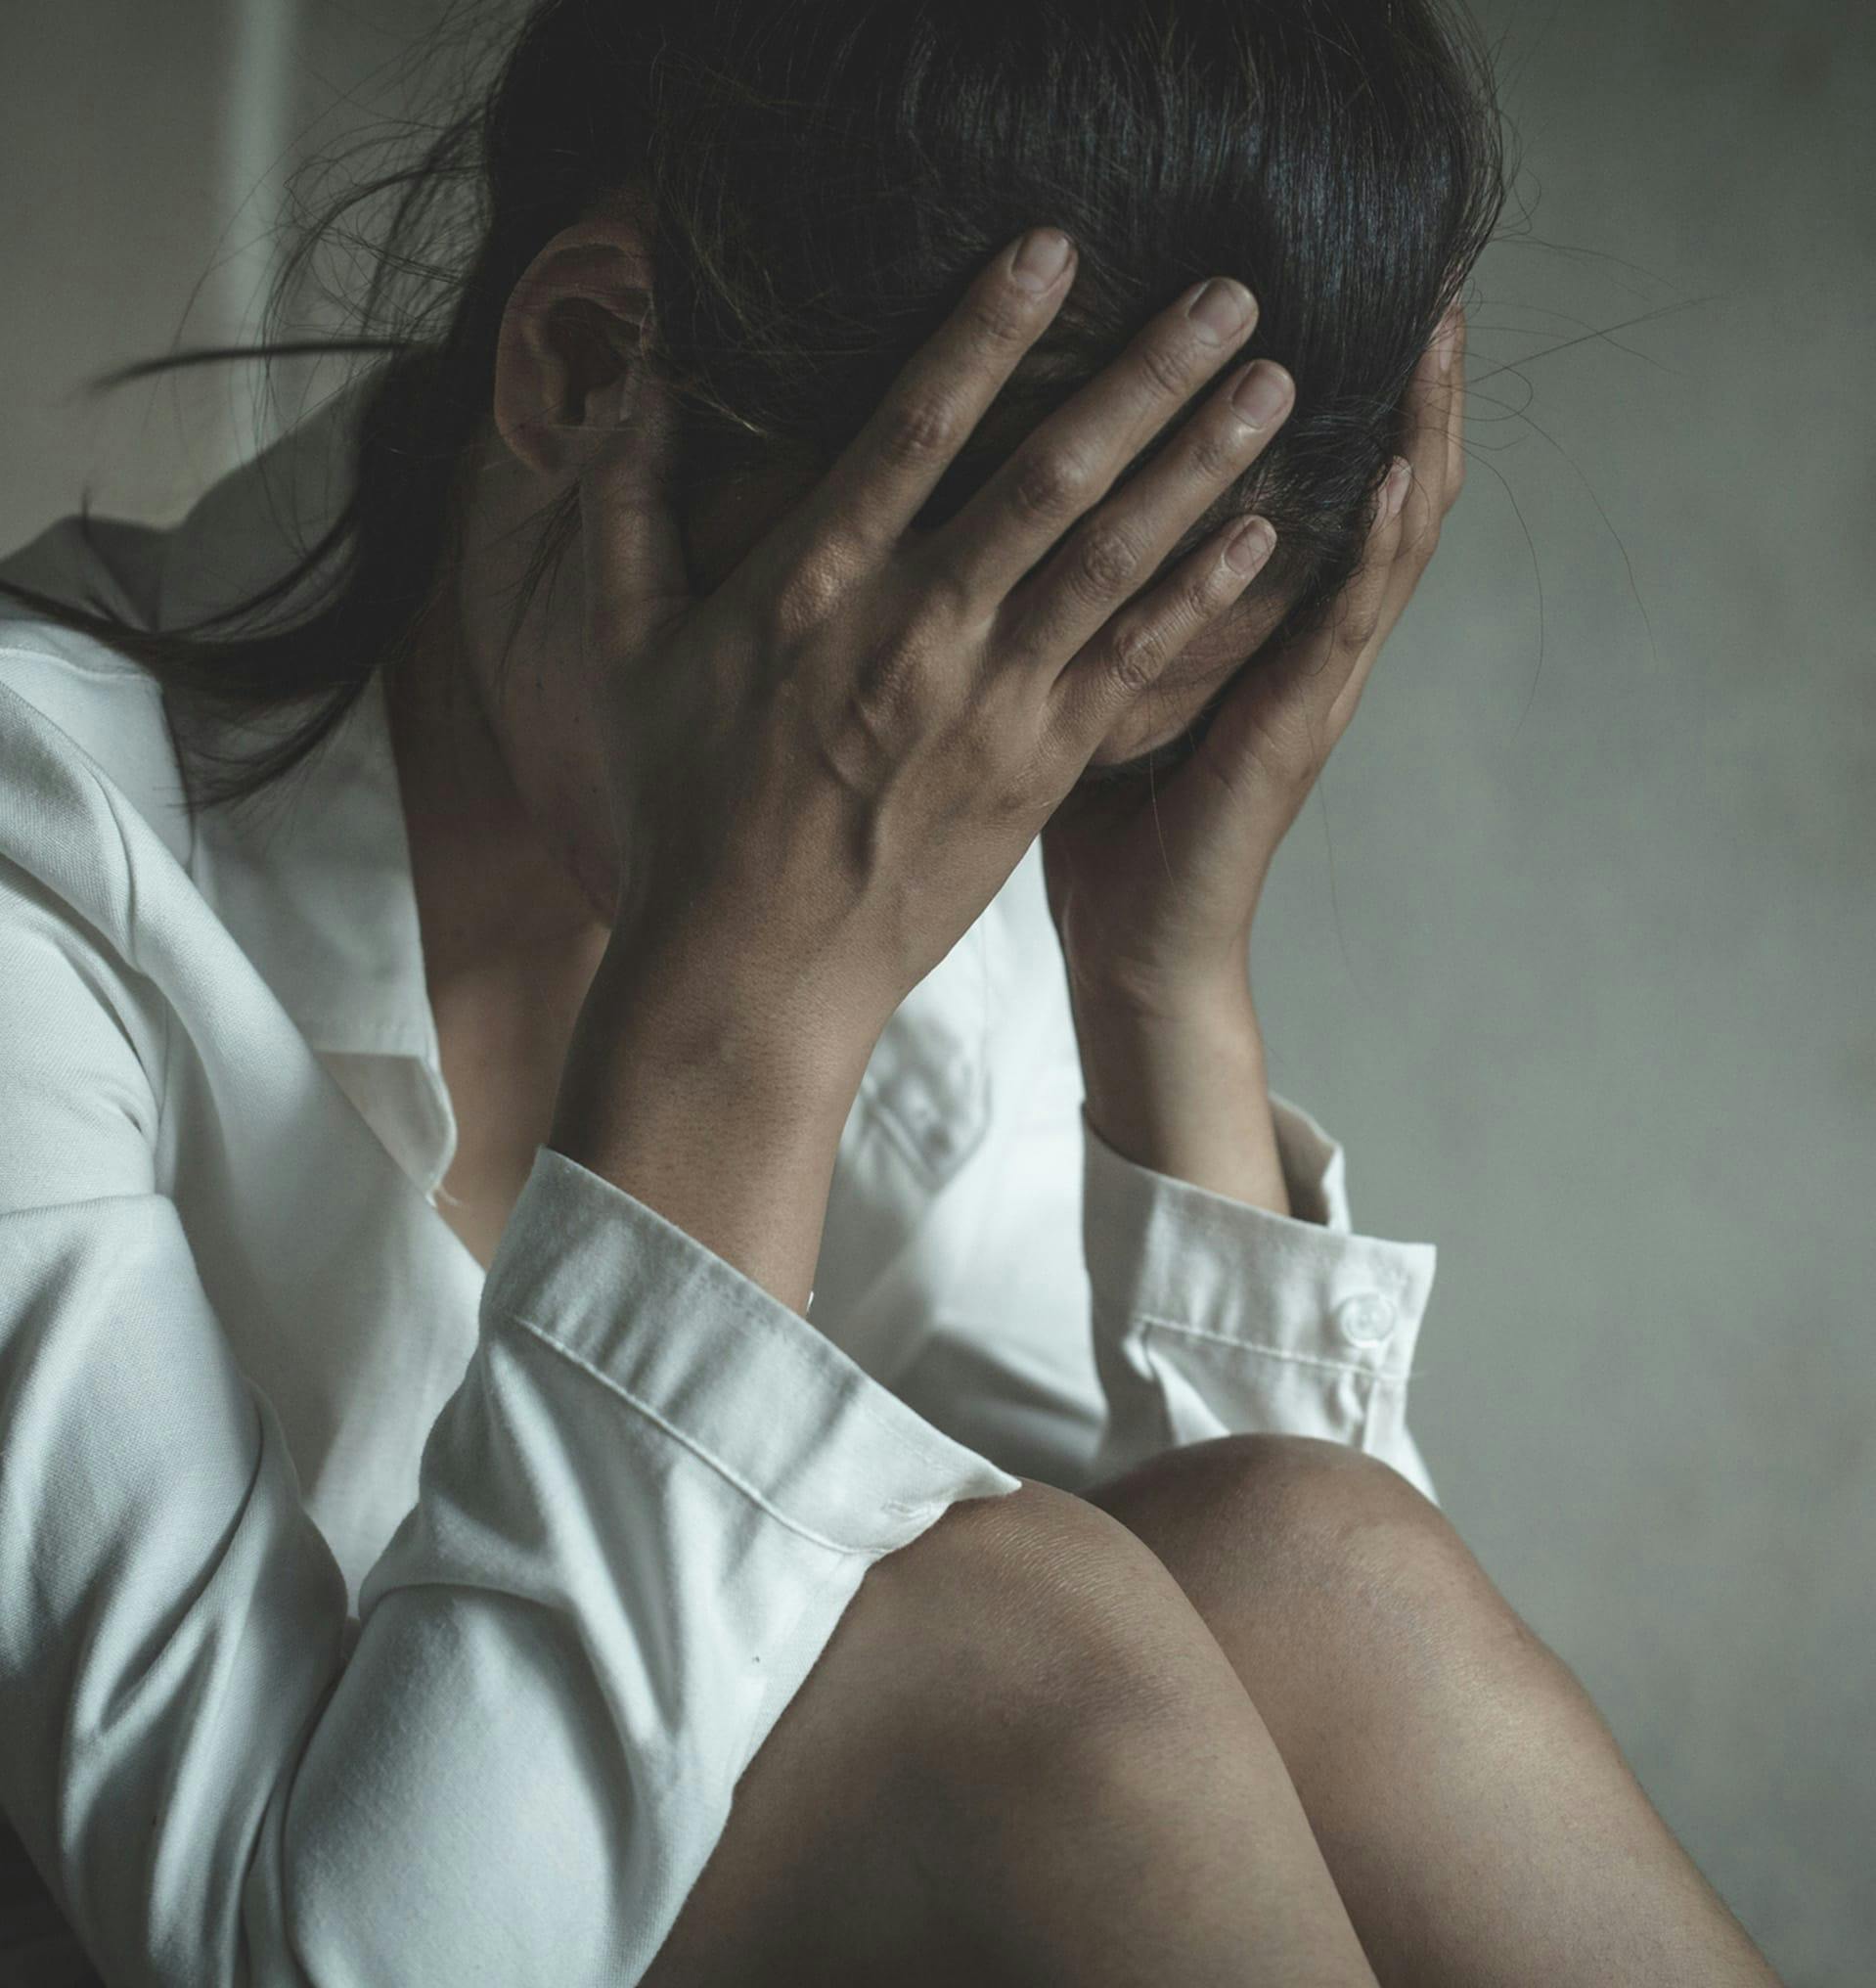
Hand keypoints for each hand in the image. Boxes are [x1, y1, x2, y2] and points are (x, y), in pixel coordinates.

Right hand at [574, 229, 1311, 1076]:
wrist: (755, 964)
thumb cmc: (685, 804)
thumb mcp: (626, 649)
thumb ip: (627, 508)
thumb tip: (638, 387)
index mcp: (811, 586)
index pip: (912, 427)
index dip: (987, 329)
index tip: (1056, 247)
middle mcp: (915, 630)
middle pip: (1050, 475)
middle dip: (1147, 374)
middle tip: (1229, 290)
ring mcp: (988, 702)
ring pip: (1114, 558)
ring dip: (1202, 464)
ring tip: (1276, 384)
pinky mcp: (1038, 766)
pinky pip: (1134, 663)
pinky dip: (1201, 595)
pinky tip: (1263, 535)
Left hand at [1041, 305, 1469, 1022]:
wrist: (1132, 945)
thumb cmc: (1101, 816)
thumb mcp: (1101, 670)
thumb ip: (1106, 588)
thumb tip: (1028, 483)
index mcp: (1261, 625)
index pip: (1325, 489)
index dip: (1351, 400)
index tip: (1357, 295)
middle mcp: (1300, 642)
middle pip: (1382, 491)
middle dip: (1410, 390)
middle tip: (1432, 282)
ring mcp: (1311, 686)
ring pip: (1390, 542)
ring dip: (1420, 438)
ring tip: (1439, 339)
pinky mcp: (1298, 731)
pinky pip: (1346, 624)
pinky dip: (1379, 547)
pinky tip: (1396, 475)